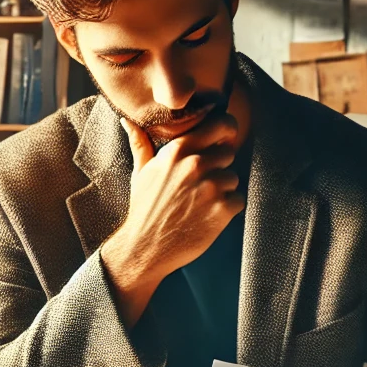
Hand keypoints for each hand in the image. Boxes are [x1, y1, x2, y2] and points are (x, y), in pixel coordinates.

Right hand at [100, 112, 243, 325]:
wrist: (145, 247)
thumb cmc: (144, 208)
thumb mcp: (141, 172)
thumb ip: (140, 143)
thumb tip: (127, 119)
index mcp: (178, 150)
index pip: (221, 124)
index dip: (227, 130)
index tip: (226, 138)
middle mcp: (196, 165)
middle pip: (228, 153)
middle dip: (219, 167)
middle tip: (200, 185)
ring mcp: (211, 187)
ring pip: (233, 178)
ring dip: (223, 190)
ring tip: (200, 204)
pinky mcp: (222, 210)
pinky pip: (238, 200)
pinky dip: (228, 210)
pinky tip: (207, 216)